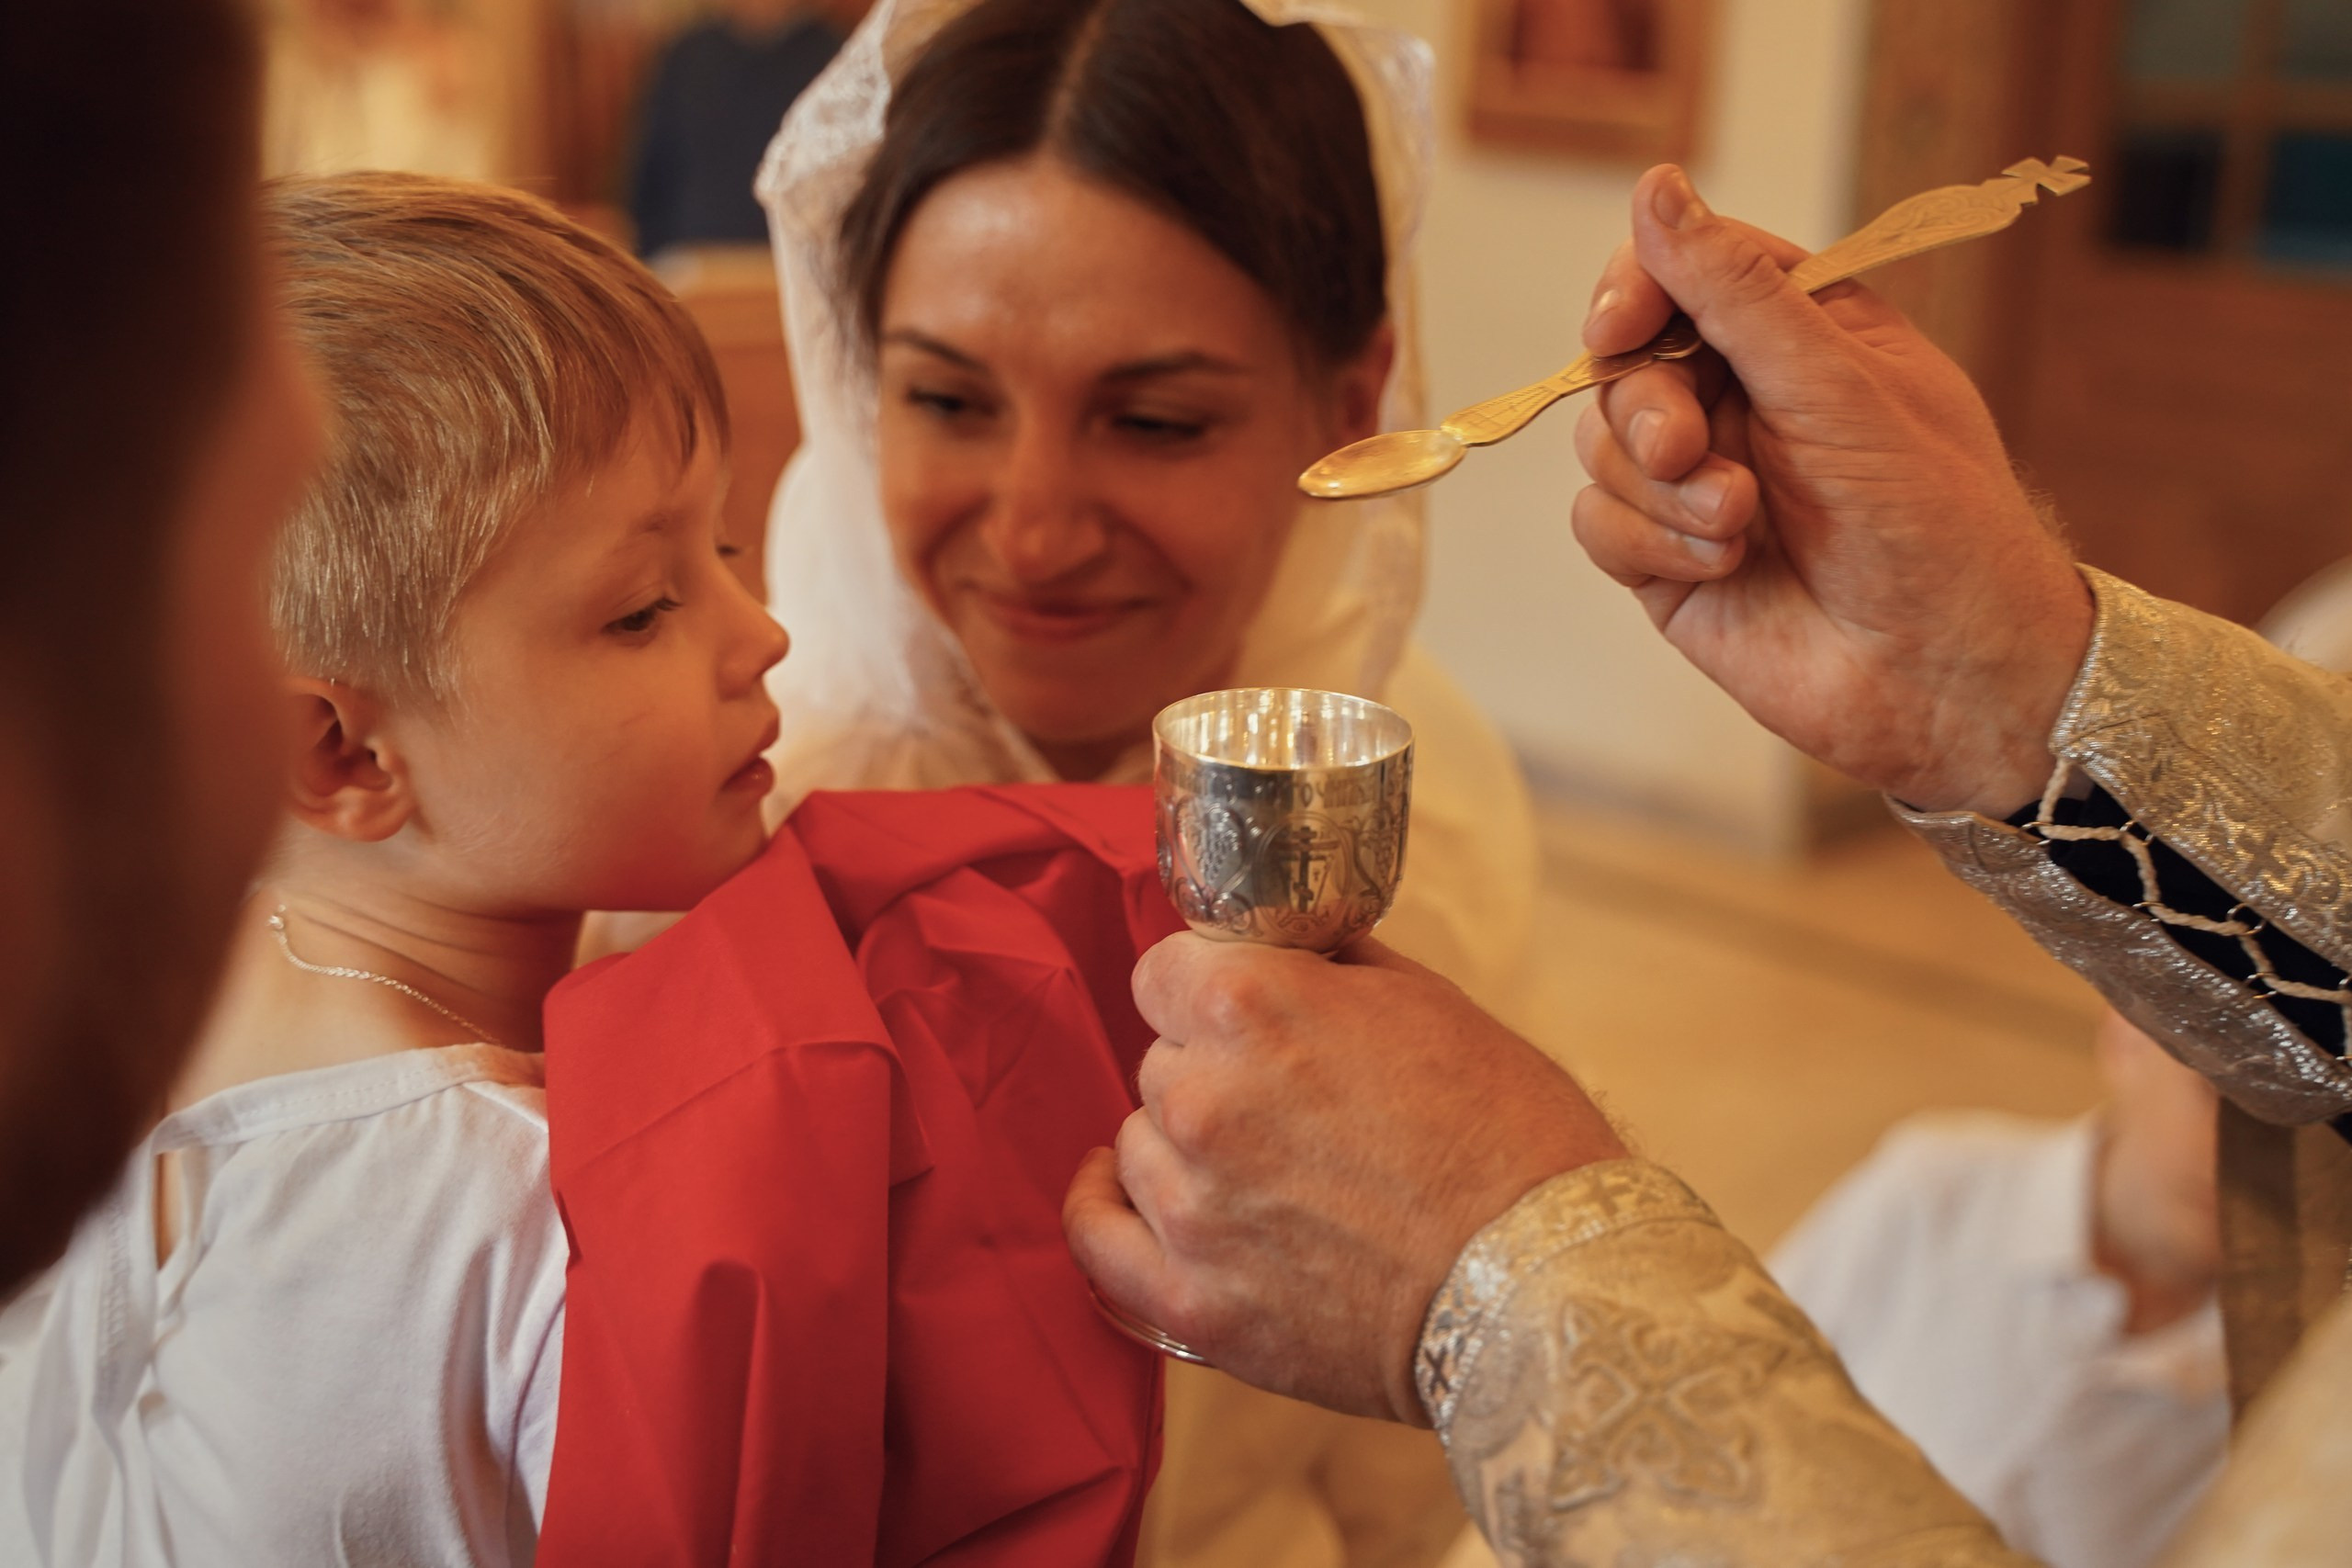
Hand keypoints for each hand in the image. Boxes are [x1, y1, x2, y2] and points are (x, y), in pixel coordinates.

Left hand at [1062, 934, 1624, 1424]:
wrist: (1547, 1283)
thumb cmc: (1509, 1135)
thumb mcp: (1430, 1002)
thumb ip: (1330, 967)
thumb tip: (1288, 947)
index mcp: (1250, 1004)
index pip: (1166, 971)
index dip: (1209, 992)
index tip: (1240, 1016)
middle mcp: (1199, 1096)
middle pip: (1161, 1061)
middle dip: (1214, 1075)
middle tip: (1294, 1112)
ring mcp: (1189, 1205)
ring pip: (1139, 1145)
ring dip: (1186, 1151)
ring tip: (1273, 1177)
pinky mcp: (1192, 1302)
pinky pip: (1098, 1241)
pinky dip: (1107, 1213)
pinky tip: (1127, 1196)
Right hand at [1571, 165, 2094, 816]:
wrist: (1947, 678)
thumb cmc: (1933, 524)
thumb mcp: (1837, 387)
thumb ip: (1736, 293)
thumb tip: (1658, 187)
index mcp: (1800, 335)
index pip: (1685, 271)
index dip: (1637, 291)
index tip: (1620, 326)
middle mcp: (1743, 401)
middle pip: (1624, 364)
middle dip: (1646, 408)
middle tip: (1692, 450)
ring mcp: (1699, 482)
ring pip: (1602, 447)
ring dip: (1661, 490)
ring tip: (1741, 525)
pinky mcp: (1669, 560)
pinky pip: (1599, 523)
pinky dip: (1649, 543)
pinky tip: (1724, 565)